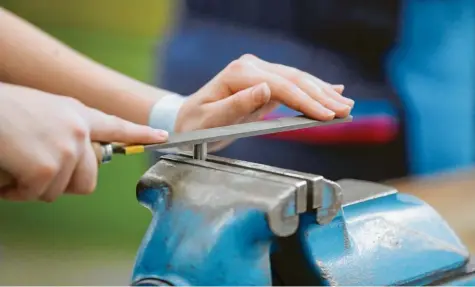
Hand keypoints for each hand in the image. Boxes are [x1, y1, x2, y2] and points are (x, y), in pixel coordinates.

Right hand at [0, 84, 167, 201]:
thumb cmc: (4, 110)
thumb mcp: (45, 111)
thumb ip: (68, 130)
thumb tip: (76, 157)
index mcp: (78, 113)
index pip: (117, 125)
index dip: (140, 133)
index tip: (162, 136)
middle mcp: (79, 131)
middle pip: (88, 181)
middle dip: (62, 183)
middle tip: (37, 171)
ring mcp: (67, 149)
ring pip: (57, 190)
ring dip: (32, 185)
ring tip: (16, 162)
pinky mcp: (48, 167)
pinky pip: (36, 194)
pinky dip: (17, 190)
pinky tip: (7, 170)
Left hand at [174, 54, 353, 148]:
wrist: (189, 121)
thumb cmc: (196, 125)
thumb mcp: (210, 120)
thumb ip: (236, 104)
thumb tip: (265, 88)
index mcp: (238, 74)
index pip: (280, 86)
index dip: (305, 101)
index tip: (326, 115)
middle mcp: (250, 68)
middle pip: (293, 79)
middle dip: (321, 95)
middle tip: (345, 110)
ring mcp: (258, 73)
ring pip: (297, 80)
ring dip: (322, 92)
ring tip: (345, 104)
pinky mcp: (264, 82)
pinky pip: (292, 85)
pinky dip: (313, 89)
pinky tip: (332, 89)